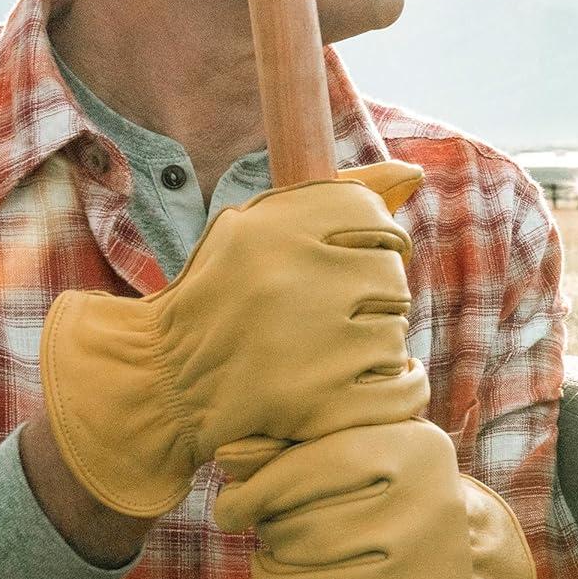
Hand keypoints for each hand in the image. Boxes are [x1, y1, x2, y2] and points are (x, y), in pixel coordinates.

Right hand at [39, 161, 427, 517]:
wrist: (164, 381)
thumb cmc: (220, 295)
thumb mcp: (256, 227)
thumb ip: (335, 196)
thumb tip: (413, 174)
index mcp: (274, 227)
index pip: (375, 220)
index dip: (380, 242)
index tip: (362, 262)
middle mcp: (292, 278)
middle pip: (390, 277)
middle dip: (375, 295)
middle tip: (347, 313)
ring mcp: (309, 344)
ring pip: (395, 334)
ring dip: (378, 344)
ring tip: (342, 351)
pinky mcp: (318, 404)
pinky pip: (400, 389)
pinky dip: (396, 389)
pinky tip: (370, 384)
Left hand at [213, 420, 534, 578]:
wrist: (459, 562)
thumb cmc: (381, 491)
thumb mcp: (351, 448)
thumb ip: (289, 445)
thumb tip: (227, 456)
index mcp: (414, 450)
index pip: (309, 469)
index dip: (255, 491)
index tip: (230, 507)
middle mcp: (430, 513)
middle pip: (301, 532)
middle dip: (268, 535)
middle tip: (268, 534)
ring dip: (270, 577)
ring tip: (274, 566)